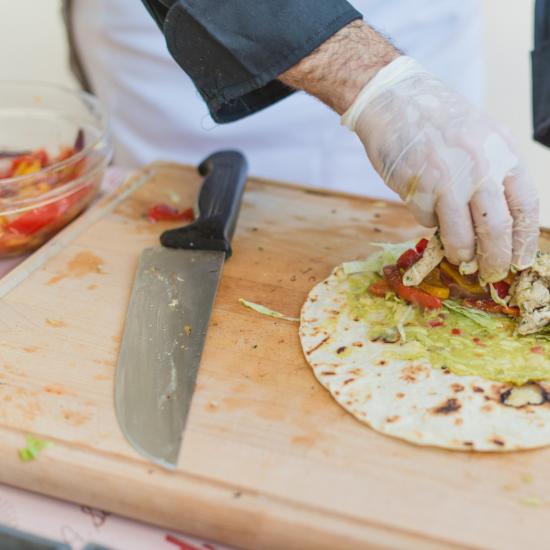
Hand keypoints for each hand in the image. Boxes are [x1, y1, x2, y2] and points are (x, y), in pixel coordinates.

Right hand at [341, 56, 539, 282]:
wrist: (395, 100)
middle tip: (489, 273)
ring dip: (460, 252)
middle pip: (496, 229)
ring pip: (461, 236)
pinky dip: (429, 222)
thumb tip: (501, 222)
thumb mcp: (482, 138)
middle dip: (494, 260)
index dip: (524, 241)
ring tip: (457, 255)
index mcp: (502, 152)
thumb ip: (494, 173)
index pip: (525, 206)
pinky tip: (425, 204)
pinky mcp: (418, 189)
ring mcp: (448, 179)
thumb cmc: (438, 121)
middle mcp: (480, 167)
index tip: (519, 261)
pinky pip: (428, 221)